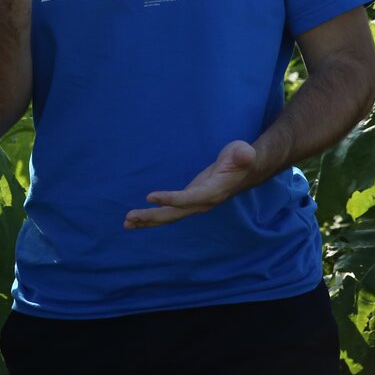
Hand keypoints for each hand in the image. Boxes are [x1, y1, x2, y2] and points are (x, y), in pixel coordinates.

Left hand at [123, 140, 260, 228]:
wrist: (246, 170)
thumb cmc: (242, 158)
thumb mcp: (243, 152)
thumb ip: (243, 155)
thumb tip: (245, 155)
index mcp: (213, 191)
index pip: (190, 198)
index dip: (171, 199)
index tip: (150, 197)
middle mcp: (203, 202)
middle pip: (175, 213)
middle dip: (152, 216)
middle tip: (129, 218)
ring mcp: (195, 203)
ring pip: (170, 215)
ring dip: (149, 219)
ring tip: (127, 222)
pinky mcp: (190, 200)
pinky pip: (170, 211)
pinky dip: (154, 214)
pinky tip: (140, 218)